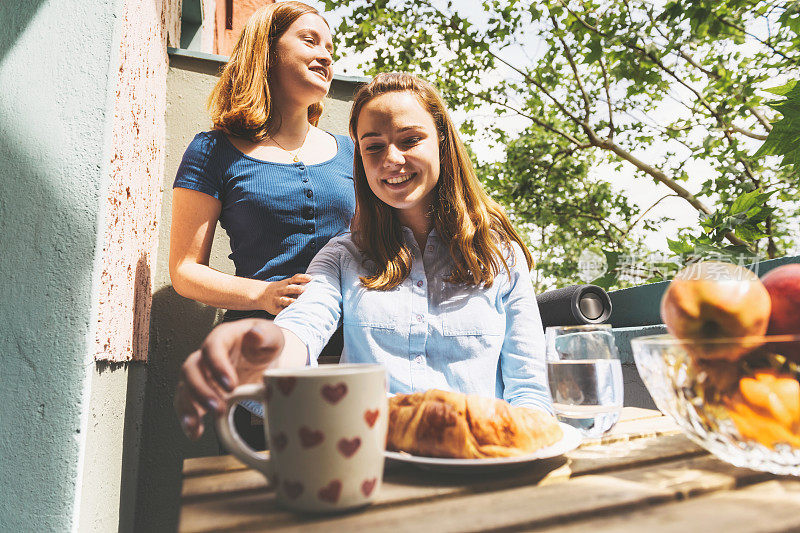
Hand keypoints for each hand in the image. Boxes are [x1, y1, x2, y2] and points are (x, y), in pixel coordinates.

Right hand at [175, 319, 284, 439]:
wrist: (269, 359)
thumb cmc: (268, 345)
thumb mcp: (273, 337)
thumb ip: (266, 334)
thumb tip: (255, 334)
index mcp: (223, 337)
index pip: (212, 347)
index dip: (217, 365)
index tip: (231, 385)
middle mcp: (207, 355)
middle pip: (191, 369)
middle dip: (201, 390)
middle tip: (218, 408)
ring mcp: (202, 374)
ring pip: (184, 388)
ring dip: (189, 407)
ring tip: (197, 424)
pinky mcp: (203, 392)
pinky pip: (187, 404)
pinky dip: (189, 419)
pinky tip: (195, 432)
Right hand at [260, 273, 311, 314]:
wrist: (260, 295)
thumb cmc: (279, 290)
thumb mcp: (285, 284)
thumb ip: (296, 283)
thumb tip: (313, 284)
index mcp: (286, 283)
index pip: (295, 278)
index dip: (302, 278)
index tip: (311, 278)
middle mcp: (281, 290)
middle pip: (290, 288)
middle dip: (297, 289)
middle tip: (305, 290)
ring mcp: (277, 299)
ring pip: (285, 300)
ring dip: (291, 301)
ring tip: (296, 303)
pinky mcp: (275, 308)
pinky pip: (281, 311)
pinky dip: (287, 312)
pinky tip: (293, 315)